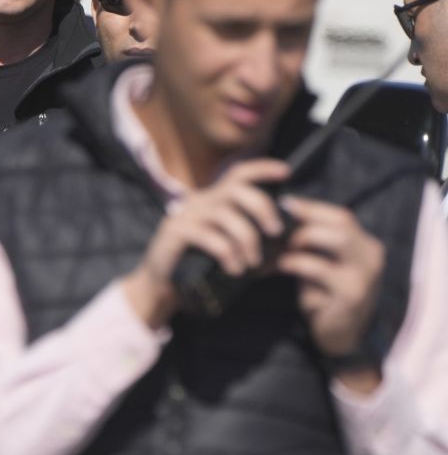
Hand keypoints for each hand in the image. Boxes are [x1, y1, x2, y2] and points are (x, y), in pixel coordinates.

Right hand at [122, 159, 289, 328]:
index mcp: (214, 201)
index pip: (238, 175)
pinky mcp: (176, 233)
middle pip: (236, 190)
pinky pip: (209, 237)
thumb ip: (258, 243)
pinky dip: (228, 254)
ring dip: (247, 240)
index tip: (287, 171)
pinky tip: (234, 270)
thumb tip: (292, 243)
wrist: (162, 285)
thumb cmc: (202, 267)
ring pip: (225, 215)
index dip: (262, 169)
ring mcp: (185, 216)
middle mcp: (199, 202)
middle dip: (262, 208)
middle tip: (276, 232)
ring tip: (252, 263)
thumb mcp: (233, 250)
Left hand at [276, 195, 383, 373]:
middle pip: (342, 225)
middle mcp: (371, 257)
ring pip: (337, 240)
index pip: (342, 216)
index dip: (311, 207)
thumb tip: (276, 216)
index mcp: (365, 245)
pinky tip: (279, 267)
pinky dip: (296, 264)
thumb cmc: (324, 293)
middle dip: (306, 223)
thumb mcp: (320, 263)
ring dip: (302, 241)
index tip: (282, 203)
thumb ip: (309, 242)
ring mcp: (365, 275)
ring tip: (278, 249)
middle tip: (275, 229)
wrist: (339, 334)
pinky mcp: (352, 294)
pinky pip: (321, 269)